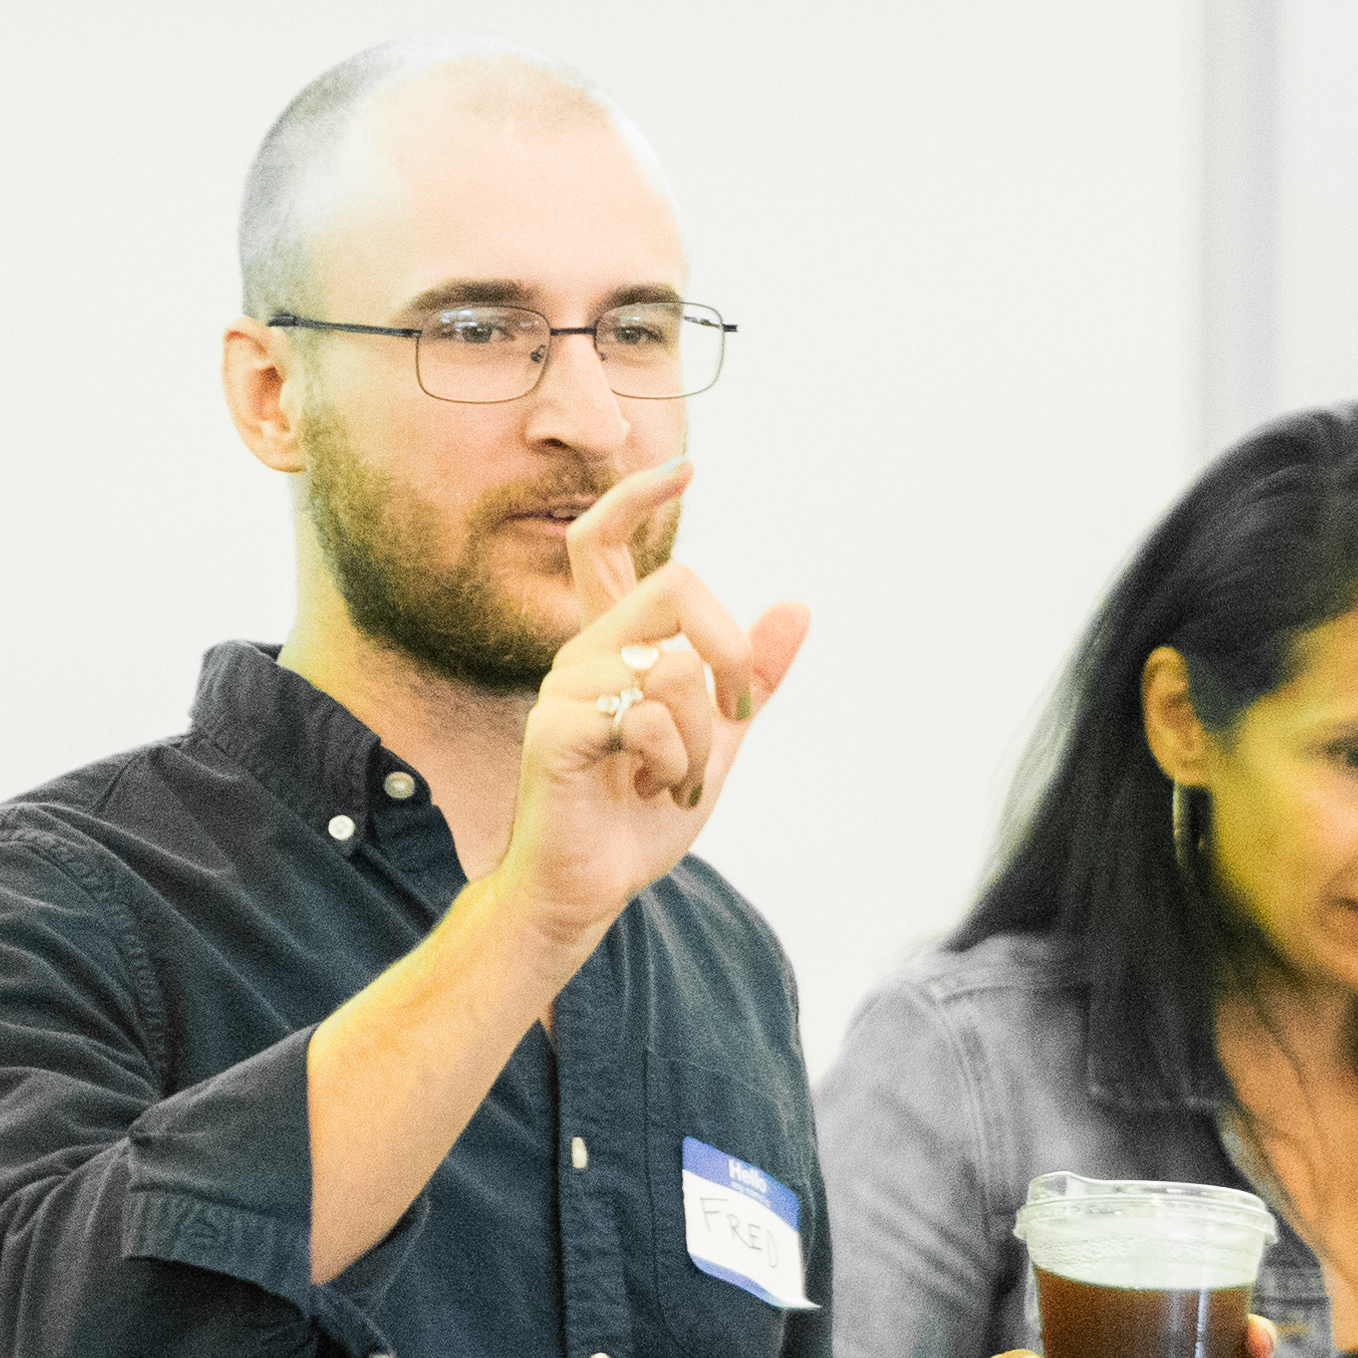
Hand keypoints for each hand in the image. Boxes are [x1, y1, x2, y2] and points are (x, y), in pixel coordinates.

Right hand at [492, 456, 813, 936]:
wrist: (586, 890)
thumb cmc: (637, 817)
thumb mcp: (715, 740)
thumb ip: (751, 676)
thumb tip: (799, 606)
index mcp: (612, 645)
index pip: (601, 542)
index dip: (637, 497)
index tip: (683, 466)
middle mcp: (582, 653)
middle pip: (677, 585)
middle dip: (733, 650)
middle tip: (738, 714)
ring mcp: (564, 689)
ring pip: (678, 668)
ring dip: (702, 740)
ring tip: (675, 780)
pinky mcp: (557, 732)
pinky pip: (648, 718)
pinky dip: (672, 762)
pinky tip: (650, 790)